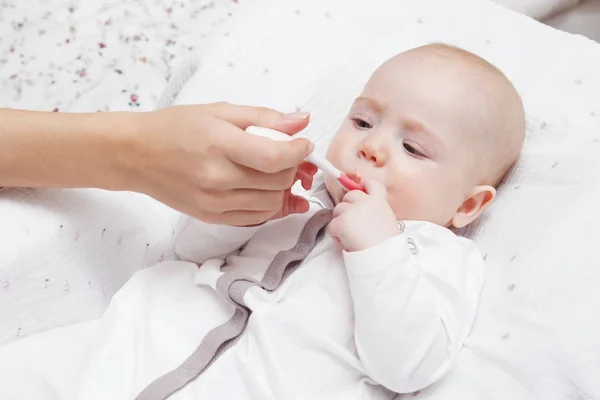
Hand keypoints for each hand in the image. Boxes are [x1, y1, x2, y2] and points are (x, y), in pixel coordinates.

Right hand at [126, 102, 317, 225]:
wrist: (136, 155)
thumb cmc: (175, 127)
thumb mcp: (220, 111)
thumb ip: (264, 117)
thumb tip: (301, 122)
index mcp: (220, 145)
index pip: (275, 158)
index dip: (299, 152)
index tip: (303, 144)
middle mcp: (217, 179)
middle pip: (277, 182)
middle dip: (293, 168)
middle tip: (289, 155)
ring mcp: (214, 202)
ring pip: (271, 203)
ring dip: (282, 188)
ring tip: (274, 171)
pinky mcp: (212, 217)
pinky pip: (255, 217)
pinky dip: (267, 204)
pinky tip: (263, 189)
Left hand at [328, 180, 398, 251]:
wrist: (382, 256)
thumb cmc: (386, 243)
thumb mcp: (387, 219)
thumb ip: (375, 209)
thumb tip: (363, 210)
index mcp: (379, 201)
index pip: (371, 183)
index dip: (364, 186)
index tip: (361, 191)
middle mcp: (365, 201)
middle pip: (348, 196)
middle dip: (347, 208)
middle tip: (354, 225)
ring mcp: (352, 210)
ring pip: (337, 210)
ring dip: (341, 222)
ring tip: (351, 235)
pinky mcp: (341, 222)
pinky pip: (331, 225)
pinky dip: (336, 235)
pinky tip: (347, 241)